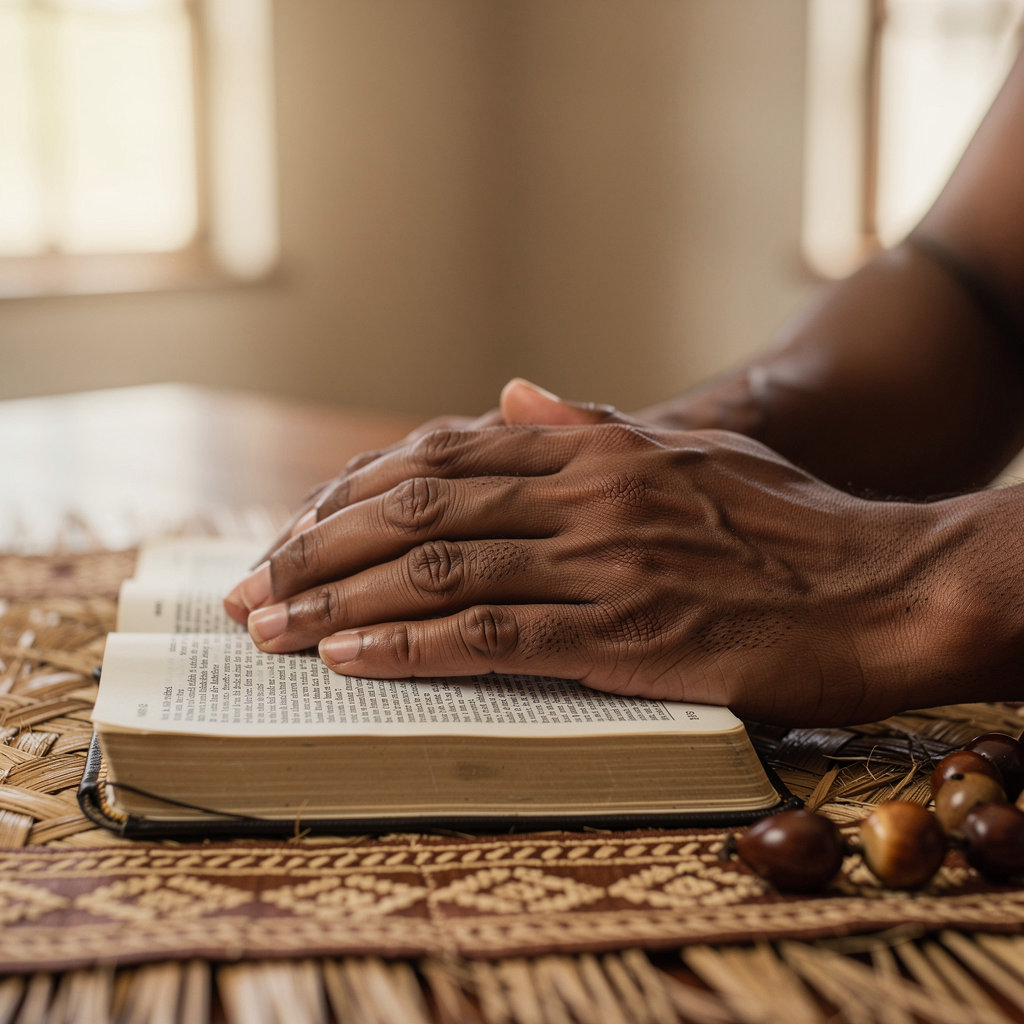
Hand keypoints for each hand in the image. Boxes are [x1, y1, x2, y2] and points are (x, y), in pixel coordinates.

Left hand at [224, 382, 962, 725]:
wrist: (886, 584)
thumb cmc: (789, 523)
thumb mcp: (689, 448)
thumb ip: (591, 423)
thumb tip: (510, 391)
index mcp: (596, 448)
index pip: (442, 455)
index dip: (352, 491)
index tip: (295, 527)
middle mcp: (587, 494)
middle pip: (416, 508)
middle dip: (317, 547)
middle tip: (251, 584)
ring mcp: (603, 564)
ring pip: (436, 571)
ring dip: (339, 601)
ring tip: (269, 627)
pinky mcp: (626, 638)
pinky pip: (492, 637)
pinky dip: (409, 647)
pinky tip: (349, 658)